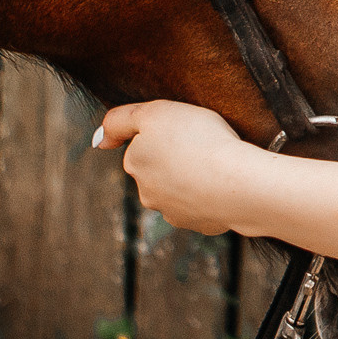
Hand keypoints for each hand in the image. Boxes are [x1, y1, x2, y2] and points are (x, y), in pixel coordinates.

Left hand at [97, 100, 259, 236]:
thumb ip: (119, 121)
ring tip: (217, 165)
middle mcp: (148, 194)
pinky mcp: (201, 225)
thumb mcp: (155, 112)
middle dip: (176, 159)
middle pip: (161, 169)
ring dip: (194, 179)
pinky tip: (226, 184)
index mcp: (135, 164)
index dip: (165, 133)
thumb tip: (98, 140)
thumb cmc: (200, 140)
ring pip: (182, 190)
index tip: (184, 130)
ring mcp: (174, 213)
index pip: (144, 144)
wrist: (239, 183)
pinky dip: (213, 195)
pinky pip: (205, 205)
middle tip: (202, 145)